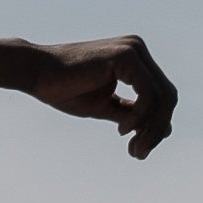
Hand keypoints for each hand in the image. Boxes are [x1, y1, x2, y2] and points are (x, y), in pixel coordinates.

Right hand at [28, 37, 175, 158]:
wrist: (35, 72)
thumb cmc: (64, 88)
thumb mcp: (105, 105)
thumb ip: (131, 113)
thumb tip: (165, 130)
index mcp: (134, 59)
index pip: (161, 95)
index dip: (156, 125)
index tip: (138, 148)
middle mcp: (138, 50)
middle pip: (168, 96)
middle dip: (157, 129)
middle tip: (139, 153)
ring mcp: (134, 51)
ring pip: (163, 97)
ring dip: (151, 128)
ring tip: (134, 148)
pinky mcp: (126, 56)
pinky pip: (148, 94)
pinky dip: (141, 116)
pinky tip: (122, 129)